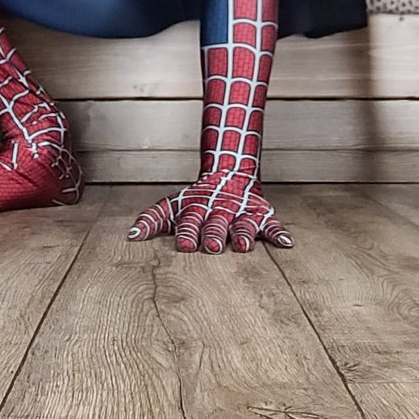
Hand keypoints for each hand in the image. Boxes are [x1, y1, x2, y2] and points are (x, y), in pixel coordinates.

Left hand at [127, 170, 293, 253]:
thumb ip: (152, 220)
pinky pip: (272, 224)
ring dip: (243, 233)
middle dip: (214, 234)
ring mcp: (241, 212)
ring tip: (243, 245)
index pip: (191, 221)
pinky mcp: (261, 214)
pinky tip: (287, 243)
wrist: (229, 171)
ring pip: (243, 223)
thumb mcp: (173, 205)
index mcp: (197, 209)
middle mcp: (220, 210)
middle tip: (212, 247)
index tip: (186, 246)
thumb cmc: (197, 199)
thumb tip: (130, 237)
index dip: (189, 232)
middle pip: (216, 223)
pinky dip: (279, 233)